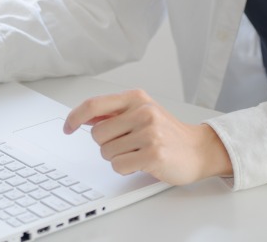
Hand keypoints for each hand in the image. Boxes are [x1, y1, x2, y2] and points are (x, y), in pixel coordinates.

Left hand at [63, 89, 232, 184]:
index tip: (68, 127)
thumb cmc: (168, 133)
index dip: (75, 117)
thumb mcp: (142, 113)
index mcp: (137, 98)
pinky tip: (141, 163)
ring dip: (117, 158)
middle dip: (106, 144)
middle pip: (97, 134)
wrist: (199, 149)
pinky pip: (119, 165)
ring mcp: (149, 132)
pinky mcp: (153, 154)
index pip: (94, 104)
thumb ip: (115, 113)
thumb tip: (84, 117)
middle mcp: (143, 112)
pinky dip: (125, 169)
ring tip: (137, 153)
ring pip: (106, 152)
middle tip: (126, 145)